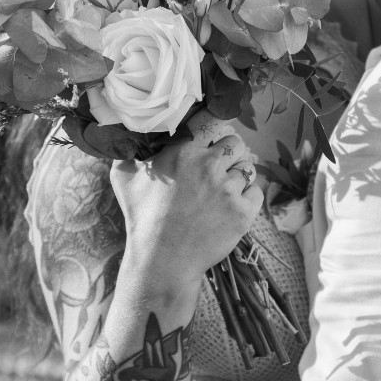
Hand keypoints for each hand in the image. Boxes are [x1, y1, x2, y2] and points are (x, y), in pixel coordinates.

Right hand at [110, 111, 262, 289]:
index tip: (213, 135)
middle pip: (236, 142)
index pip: (212, 119)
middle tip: (218, 168)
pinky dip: (247, 197)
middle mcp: (208, 165)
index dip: (216, 126)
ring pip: (247, 167)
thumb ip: (128, 149)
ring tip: (222, 190)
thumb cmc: (141, 219)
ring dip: (238, 175)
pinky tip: (230, 206)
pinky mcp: (243, 212)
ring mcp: (228, 189)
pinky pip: (256, 191)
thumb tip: (130, 132)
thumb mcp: (124, 178)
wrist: (161, 261)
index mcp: (183, 151)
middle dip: (229, 153)